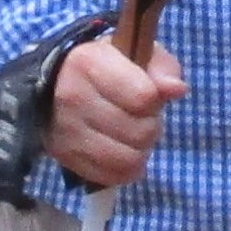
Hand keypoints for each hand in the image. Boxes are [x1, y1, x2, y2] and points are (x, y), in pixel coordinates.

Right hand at [44, 30, 184, 188]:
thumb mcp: (135, 52)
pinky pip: (111, 177)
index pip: (144, 97)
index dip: (155, 100)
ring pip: (128, 159)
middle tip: (141, 118)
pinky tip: (120, 152)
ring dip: (139, 151)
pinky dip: (124, 169)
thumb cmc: (104, 66)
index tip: (147, 95)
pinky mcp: (64, 157)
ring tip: (131, 136)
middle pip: (140, 132)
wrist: (52, 83)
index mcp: (89, 63)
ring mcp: (66, 131)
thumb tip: (178, 90)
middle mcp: (72, 97)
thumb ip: (162, 68)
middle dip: (150, 126)